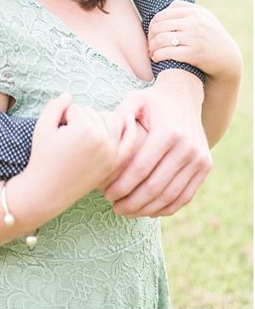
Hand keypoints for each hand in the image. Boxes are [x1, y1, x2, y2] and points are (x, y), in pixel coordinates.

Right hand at [18, 93, 121, 214]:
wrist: (48, 190)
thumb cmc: (42, 157)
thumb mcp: (42, 126)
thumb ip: (55, 105)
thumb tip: (69, 96)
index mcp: (85, 129)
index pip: (76, 108)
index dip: (62, 117)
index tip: (55, 132)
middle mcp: (103, 140)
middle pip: (94, 113)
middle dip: (78, 119)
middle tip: (66, 136)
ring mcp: (112, 152)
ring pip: (112, 120)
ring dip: (99, 120)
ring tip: (82, 132)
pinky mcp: (115, 163)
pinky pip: (129, 141)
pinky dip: (130, 128)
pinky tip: (128, 118)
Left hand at [103, 72, 211, 216]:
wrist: (184, 97)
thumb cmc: (152, 101)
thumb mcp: (134, 100)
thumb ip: (119, 117)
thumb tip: (103, 138)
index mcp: (168, 133)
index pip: (141, 168)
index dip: (122, 185)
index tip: (106, 194)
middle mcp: (187, 147)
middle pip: (157, 186)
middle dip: (133, 201)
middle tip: (114, 208)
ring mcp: (200, 158)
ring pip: (172, 195)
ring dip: (148, 209)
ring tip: (128, 212)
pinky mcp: (206, 166)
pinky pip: (186, 195)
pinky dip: (167, 208)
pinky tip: (149, 211)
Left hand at [149, 1, 241, 79]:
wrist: (228, 58)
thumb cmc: (210, 36)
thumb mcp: (203, 18)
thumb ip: (185, 9)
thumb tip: (161, 8)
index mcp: (194, 12)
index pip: (162, 15)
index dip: (152, 24)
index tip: (152, 33)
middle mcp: (194, 23)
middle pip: (159, 26)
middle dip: (150, 36)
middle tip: (149, 44)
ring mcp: (194, 38)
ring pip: (161, 39)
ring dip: (152, 47)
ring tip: (151, 51)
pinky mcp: (194, 53)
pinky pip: (167, 53)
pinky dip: (157, 56)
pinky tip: (156, 58)